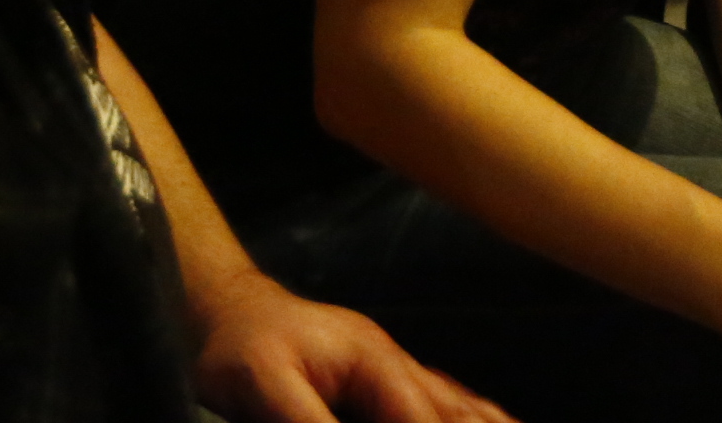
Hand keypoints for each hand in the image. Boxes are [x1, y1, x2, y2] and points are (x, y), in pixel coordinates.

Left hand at [192, 272, 511, 422]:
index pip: (422, 416)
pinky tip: (489, 418)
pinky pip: (444, 400)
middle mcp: (396, 367)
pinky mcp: (384, 381)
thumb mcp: (267, 386)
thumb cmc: (244, 346)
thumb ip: (309, 422)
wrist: (231, 310)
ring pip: (458, 403)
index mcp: (376, 365)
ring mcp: (394, 372)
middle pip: (456, 410)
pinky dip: (473, 413)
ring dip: (487, 420)